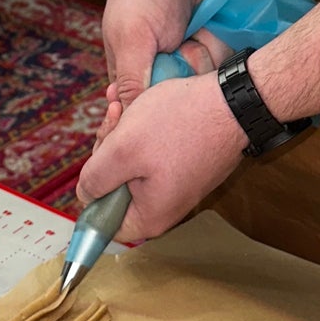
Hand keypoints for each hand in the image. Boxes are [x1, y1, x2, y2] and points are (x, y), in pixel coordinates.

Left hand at [77, 71, 246, 242]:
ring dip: (124, 132)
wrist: (234, 101)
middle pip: (116, 186)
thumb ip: (95, 179)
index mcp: (149, 217)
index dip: (93, 186)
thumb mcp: (123, 150)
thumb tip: (85, 194)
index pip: (103, 219)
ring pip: (133, 163)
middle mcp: (165, 207)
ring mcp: (179, 184)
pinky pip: (154, 152)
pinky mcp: (187, 163)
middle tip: (113, 116)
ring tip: (124, 102)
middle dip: (108, 148)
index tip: (100, 153)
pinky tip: (143, 104)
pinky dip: (144, 128)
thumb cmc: (181, 124)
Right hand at [101, 0, 219, 108]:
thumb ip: (132, 82)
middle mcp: (163, 73)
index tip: (169, 77)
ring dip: (204, 53)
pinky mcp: (213, 45)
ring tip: (193, 29)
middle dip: (188, 72)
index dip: (163, 109)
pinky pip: (226, 61)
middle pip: (186, 101)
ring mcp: (191, 58)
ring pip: (208, 82)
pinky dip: (220, 42)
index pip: (150, 114)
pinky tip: (209, 25)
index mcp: (134, 77)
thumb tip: (129, 126)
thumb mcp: (132, 41)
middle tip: (178, 44)